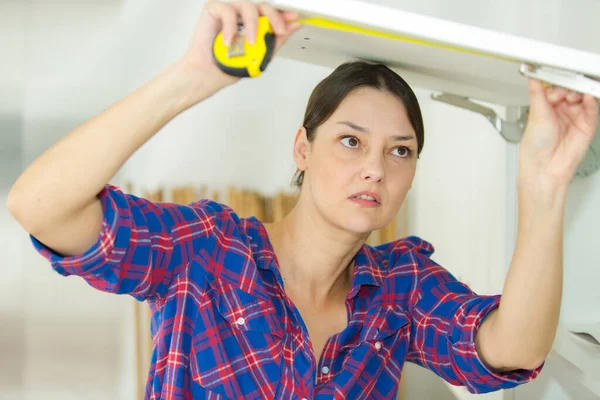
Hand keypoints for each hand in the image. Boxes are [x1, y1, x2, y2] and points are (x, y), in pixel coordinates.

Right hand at [180, 0, 301, 89]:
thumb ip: (276, 39)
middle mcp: (243, 16)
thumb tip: (293, 27)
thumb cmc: (230, 65)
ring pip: (247, 5)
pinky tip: (228, 41)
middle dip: (274, 17)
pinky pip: (226, 10)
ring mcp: (229, 12)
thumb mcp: (260, 54)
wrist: (208, 74)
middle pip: (263, 6)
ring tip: (249, 43)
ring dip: (252, 25)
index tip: (295, 19)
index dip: (284, 14)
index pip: (272, 14)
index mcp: (255, 25)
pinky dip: (230, 27)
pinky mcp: (214, 10)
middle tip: (278, 30)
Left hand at [519, 79, 598, 186]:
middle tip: (564, 88)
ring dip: (579, 91)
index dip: (557, 81)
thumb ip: (538, 93)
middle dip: (568, 86)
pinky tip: (586, 96)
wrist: (545, 167)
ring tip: (573, 94)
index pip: (555, 87)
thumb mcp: (536, 114)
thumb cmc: (535, 146)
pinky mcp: (587, 124)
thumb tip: (532, 77)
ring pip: (582, 96)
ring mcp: (575, 116)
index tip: (556, 74)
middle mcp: (561, 111)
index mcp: (546, 107)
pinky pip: (591, 108)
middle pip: (570, 89)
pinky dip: (590, 100)